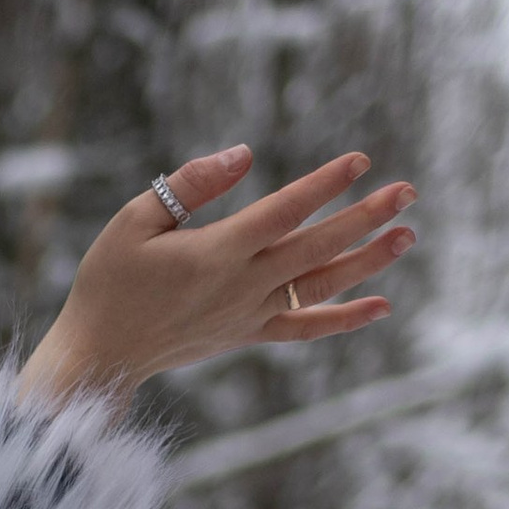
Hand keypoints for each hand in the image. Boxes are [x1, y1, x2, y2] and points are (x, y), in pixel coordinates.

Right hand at [19, 143, 416, 404]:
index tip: (359, 160)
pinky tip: (381, 306)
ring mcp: (249, 315)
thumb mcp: (133, 221)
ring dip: (367, 262)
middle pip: (316, 247)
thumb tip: (243, 154)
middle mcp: (241, 286)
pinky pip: (305, 329)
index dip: (323, 184)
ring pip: (320, 286)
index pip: (283, 211)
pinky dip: (344, 320)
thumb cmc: (109, 282)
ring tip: (407, 236)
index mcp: (214, 253)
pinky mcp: (248, 335)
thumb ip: (189, 185)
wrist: (101, 354)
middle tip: (407, 191)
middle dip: (364, 217)